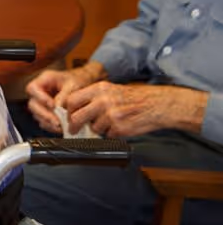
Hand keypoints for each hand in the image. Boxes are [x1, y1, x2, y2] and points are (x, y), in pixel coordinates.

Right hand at [25, 64, 103, 132]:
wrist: (81, 84)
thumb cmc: (77, 81)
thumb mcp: (73, 84)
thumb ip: (65, 95)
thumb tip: (58, 108)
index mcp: (43, 80)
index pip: (32, 88)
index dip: (40, 98)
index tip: (52, 106)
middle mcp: (38, 92)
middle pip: (32, 105)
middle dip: (44, 115)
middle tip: (57, 122)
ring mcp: (40, 103)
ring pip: (37, 115)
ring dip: (47, 122)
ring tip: (60, 127)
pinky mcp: (45, 112)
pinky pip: (43, 121)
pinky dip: (51, 126)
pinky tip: (60, 128)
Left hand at [65, 82, 208, 137]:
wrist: (156, 105)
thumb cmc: (133, 98)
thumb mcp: (110, 89)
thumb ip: (92, 97)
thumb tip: (74, 110)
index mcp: (99, 89)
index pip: (72, 100)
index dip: (68, 110)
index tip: (68, 116)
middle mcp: (103, 101)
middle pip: (77, 116)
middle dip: (74, 125)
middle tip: (73, 130)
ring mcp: (111, 115)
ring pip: (93, 128)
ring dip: (98, 129)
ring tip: (109, 123)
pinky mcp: (119, 128)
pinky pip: (107, 135)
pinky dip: (110, 134)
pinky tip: (119, 126)